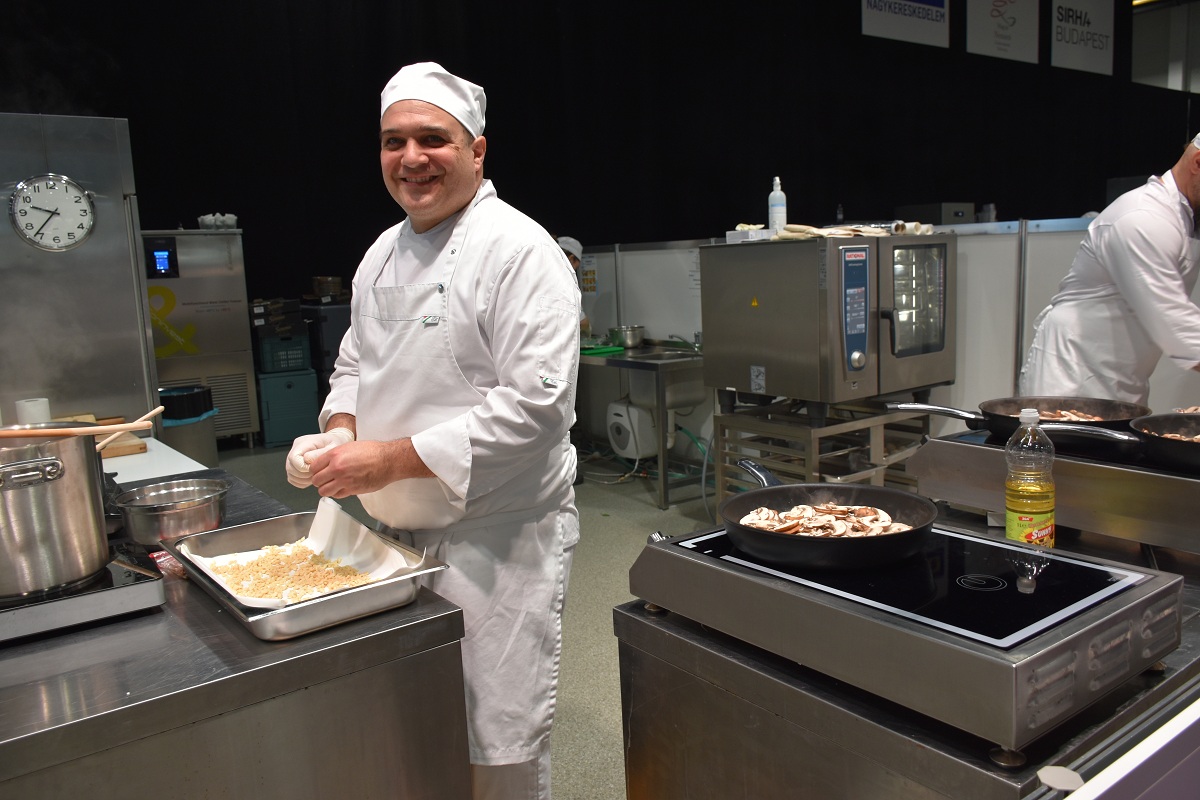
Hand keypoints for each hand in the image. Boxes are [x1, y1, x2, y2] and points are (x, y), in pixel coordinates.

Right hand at [285, 427, 354, 486]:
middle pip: (290, 468)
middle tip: (318, 474)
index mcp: (303, 443)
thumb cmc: (334, 444)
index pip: (294, 458)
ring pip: (291, 475)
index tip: (315, 469)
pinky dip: (302, 482)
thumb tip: (307, 460)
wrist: (334, 443)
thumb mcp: (331, 446)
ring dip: (303, 480)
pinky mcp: (295, 467)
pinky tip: (312, 478)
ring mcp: (294, 459)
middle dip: (304, 475)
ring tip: (316, 476)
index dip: (303, 467)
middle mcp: (296, 450)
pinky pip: (294, 479)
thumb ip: (319, 453)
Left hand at [308, 437, 434, 497]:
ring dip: (326, 489)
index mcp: (335, 455)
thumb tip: (325, 462)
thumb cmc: (373, 451)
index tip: (319, 472)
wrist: (388, 460)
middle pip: (316, 480)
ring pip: (323, 491)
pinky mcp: (352, 490)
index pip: (313, 467)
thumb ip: (335, 455)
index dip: (315, 470)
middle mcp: (337, 468)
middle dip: (319, 481)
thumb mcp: (349, 447)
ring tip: (332, 485)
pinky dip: (337, 493)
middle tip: (324, 479)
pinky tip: (342, 488)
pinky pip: (337, 495)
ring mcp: (344, 480)